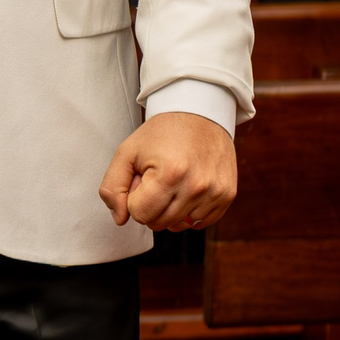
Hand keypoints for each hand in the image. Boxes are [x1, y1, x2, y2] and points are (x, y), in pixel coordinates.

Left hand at [99, 111, 236, 231]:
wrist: (200, 113)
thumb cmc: (161, 133)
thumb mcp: (127, 152)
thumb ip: (112, 187)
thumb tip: (120, 219)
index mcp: (170, 174)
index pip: (139, 214)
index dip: (135, 197)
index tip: (142, 177)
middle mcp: (197, 187)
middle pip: (158, 223)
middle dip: (150, 204)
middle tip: (156, 178)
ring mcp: (215, 193)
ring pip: (178, 225)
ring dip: (169, 209)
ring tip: (173, 181)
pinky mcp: (227, 195)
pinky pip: (199, 223)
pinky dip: (188, 211)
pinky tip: (186, 189)